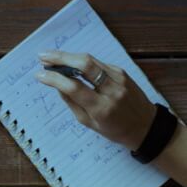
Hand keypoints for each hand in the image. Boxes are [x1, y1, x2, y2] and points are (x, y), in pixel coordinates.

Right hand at [35, 50, 155, 148]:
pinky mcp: (122, 72)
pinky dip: (82, 61)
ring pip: (90, 60)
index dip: (54, 79)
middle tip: (43, 56)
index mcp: (102, 108)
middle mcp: (111, 91)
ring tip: (52, 56)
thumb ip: (72, 103)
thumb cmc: (116, 130)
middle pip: (84, 65)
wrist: (147, 127)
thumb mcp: (90, 124)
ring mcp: (119, 79)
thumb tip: (57, 85)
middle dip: (60, 58)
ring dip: (68, 56)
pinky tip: (72, 62)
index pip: (73, 87)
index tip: (39, 75)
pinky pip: (98, 63)